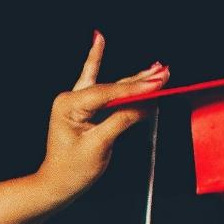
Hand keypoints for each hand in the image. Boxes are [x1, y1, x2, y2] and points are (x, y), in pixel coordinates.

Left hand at [35, 31, 168, 204]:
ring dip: (135, 79)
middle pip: (112, 86)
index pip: (108, 93)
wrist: (57, 184)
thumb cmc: (72, 170)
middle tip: (165, 72)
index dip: (136, 89)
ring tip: (158, 68)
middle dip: (140, 81)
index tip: (158, 84)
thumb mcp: (99, 146)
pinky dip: (98, 60)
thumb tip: (146, 105)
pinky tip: (98, 39)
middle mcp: (70, 99)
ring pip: (110, 86)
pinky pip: (96, 82)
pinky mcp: (83, 107)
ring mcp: (76, 101)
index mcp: (68, 106)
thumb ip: (121, 120)